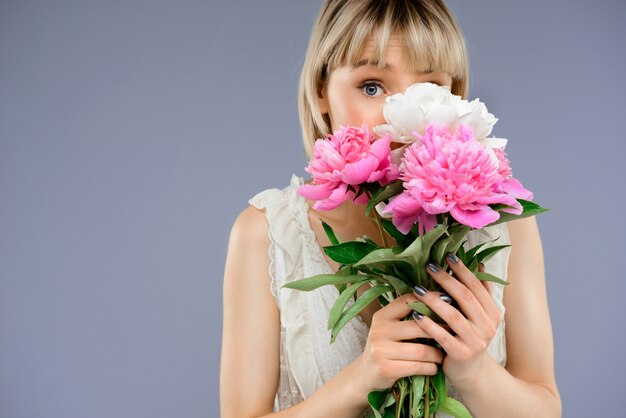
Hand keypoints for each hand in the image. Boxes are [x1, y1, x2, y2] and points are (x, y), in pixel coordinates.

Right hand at [354, 293, 443, 393]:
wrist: (365, 376)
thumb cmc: (385, 349)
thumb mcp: (389, 329)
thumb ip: (407, 317)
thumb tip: (439, 301)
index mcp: (381, 316)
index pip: (408, 301)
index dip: (430, 299)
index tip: (448, 300)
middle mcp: (379, 330)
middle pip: (418, 326)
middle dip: (440, 331)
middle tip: (453, 334)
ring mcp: (380, 350)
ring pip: (421, 350)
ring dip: (436, 354)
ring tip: (441, 356)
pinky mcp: (386, 368)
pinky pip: (417, 367)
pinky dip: (430, 368)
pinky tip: (434, 368)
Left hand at [411, 253, 500, 385]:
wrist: (472, 373)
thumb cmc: (470, 338)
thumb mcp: (479, 316)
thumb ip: (480, 292)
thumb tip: (479, 263)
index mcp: (492, 312)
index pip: (477, 286)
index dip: (462, 270)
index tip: (448, 256)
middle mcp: (487, 326)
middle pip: (465, 297)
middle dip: (446, 280)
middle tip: (429, 267)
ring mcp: (476, 341)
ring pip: (453, 315)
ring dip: (434, 300)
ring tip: (417, 289)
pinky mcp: (461, 354)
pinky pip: (442, 336)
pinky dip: (428, 324)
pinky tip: (415, 314)